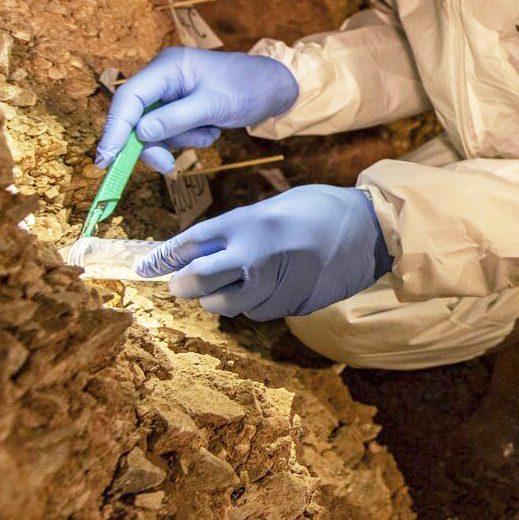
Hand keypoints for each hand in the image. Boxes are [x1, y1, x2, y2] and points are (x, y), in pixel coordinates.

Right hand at [95, 47, 298, 172]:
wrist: (276, 87)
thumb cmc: (248, 87)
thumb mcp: (213, 105)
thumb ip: (176, 120)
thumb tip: (141, 133)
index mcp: (167, 67)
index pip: (128, 99)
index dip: (115, 129)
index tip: (107, 159)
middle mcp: (163, 78)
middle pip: (137, 118)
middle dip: (154, 143)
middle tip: (168, 167)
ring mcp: (171, 93)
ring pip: (155, 129)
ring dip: (181, 139)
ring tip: (210, 131)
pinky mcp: (181, 106)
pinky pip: (173, 131)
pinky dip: (192, 137)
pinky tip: (213, 129)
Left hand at [138, 185, 392, 319]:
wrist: (372, 229)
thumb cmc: (319, 209)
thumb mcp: (272, 207)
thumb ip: (236, 230)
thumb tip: (196, 255)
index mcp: (247, 223)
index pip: (189, 245)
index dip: (162, 259)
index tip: (146, 268)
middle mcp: (254, 255)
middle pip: (196, 282)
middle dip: (183, 285)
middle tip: (182, 283)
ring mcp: (274, 284)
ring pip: (225, 305)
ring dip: (221, 297)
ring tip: (236, 281)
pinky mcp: (291, 305)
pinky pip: (257, 312)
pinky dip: (254, 303)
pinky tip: (271, 285)